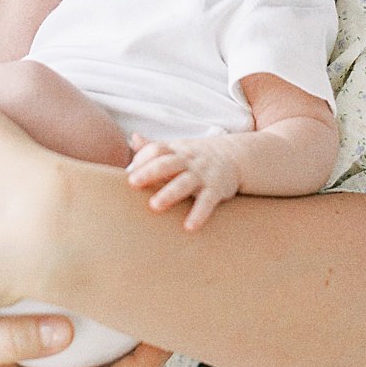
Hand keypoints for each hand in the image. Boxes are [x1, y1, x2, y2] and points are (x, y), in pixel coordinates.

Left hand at [127, 135, 242, 233]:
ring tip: (154, 206)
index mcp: (176, 151)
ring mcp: (203, 175)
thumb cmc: (197, 158)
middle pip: (167, 163)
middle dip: (149, 172)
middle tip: (132, 182)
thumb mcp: (178, 149)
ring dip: (169, 193)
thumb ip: (154, 147)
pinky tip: (189, 227)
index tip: (130, 173)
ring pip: (184, 183)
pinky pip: (207, 202)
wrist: (235, 157)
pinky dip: (199, 214)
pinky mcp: (216, 189)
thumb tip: (134, 139)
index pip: (157, 150)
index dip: (142, 159)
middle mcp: (188, 161)